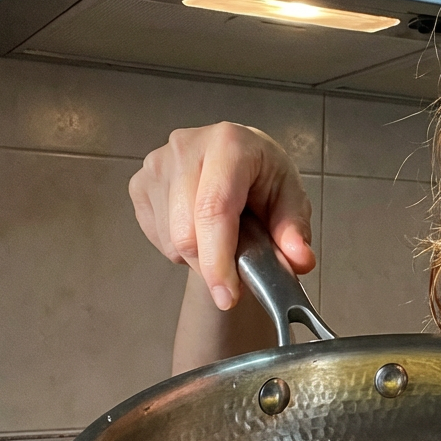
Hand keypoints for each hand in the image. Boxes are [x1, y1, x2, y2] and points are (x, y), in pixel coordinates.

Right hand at [129, 123, 314, 309]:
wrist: (238, 162)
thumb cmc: (264, 178)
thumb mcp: (291, 200)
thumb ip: (295, 231)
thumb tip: (300, 260)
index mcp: (230, 144)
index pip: (214, 209)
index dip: (218, 259)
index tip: (227, 296)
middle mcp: (187, 146)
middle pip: (186, 231)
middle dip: (212, 265)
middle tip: (237, 272)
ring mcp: (157, 164)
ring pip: (171, 240)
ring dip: (198, 256)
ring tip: (223, 237)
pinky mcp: (140, 182)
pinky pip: (156, 238)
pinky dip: (180, 248)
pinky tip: (200, 229)